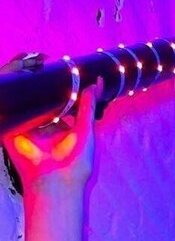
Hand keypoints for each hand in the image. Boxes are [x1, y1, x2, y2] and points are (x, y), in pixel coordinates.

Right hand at [1, 63, 102, 195]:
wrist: (56, 183)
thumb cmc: (75, 163)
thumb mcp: (86, 130)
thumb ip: (88, 107)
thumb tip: (98, 83)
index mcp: (58, 125)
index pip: (55, 98)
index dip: (56, 82)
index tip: (59, 64)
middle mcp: (41, 124)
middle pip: (37, 95)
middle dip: (37, 76)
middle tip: (42, 57)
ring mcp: (25, 125)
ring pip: (21, 96)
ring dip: (22, 77)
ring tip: (29, 60)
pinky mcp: (10, 128)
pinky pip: (6, 103)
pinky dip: (8, 85)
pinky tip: (14, 70)